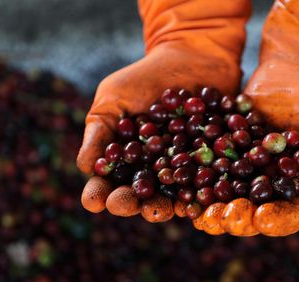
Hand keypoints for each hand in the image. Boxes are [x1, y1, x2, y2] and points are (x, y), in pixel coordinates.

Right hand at [77, 0, 250, 220]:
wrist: (194, 55)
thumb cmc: (146, 76)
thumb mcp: (114, 98)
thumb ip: (99, 131)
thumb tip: (86, 168)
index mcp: (126, 160)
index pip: (108, 183)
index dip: (99, 194)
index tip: (93, 201)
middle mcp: (153, 170)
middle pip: (139, 195)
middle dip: (130, 203)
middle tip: (124, 204)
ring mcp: (183, 171)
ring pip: (171, 196)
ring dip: (163, 206)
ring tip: (157, 210)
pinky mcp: (211, 165)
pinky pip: (207, 184)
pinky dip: (201, 194)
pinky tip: (195, 201)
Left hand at [191, 0, 298, 235]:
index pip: (293, 213)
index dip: (278, 220)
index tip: (263, 220)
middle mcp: (275, 183)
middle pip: (256, 210)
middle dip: (238, 219)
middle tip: (222, 220)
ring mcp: (249, 166)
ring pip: (229, 194)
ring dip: (213, 207)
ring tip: (201, 214)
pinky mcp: (227, 147)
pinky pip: (212, 165)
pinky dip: (198, 176)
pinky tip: (184, 185)